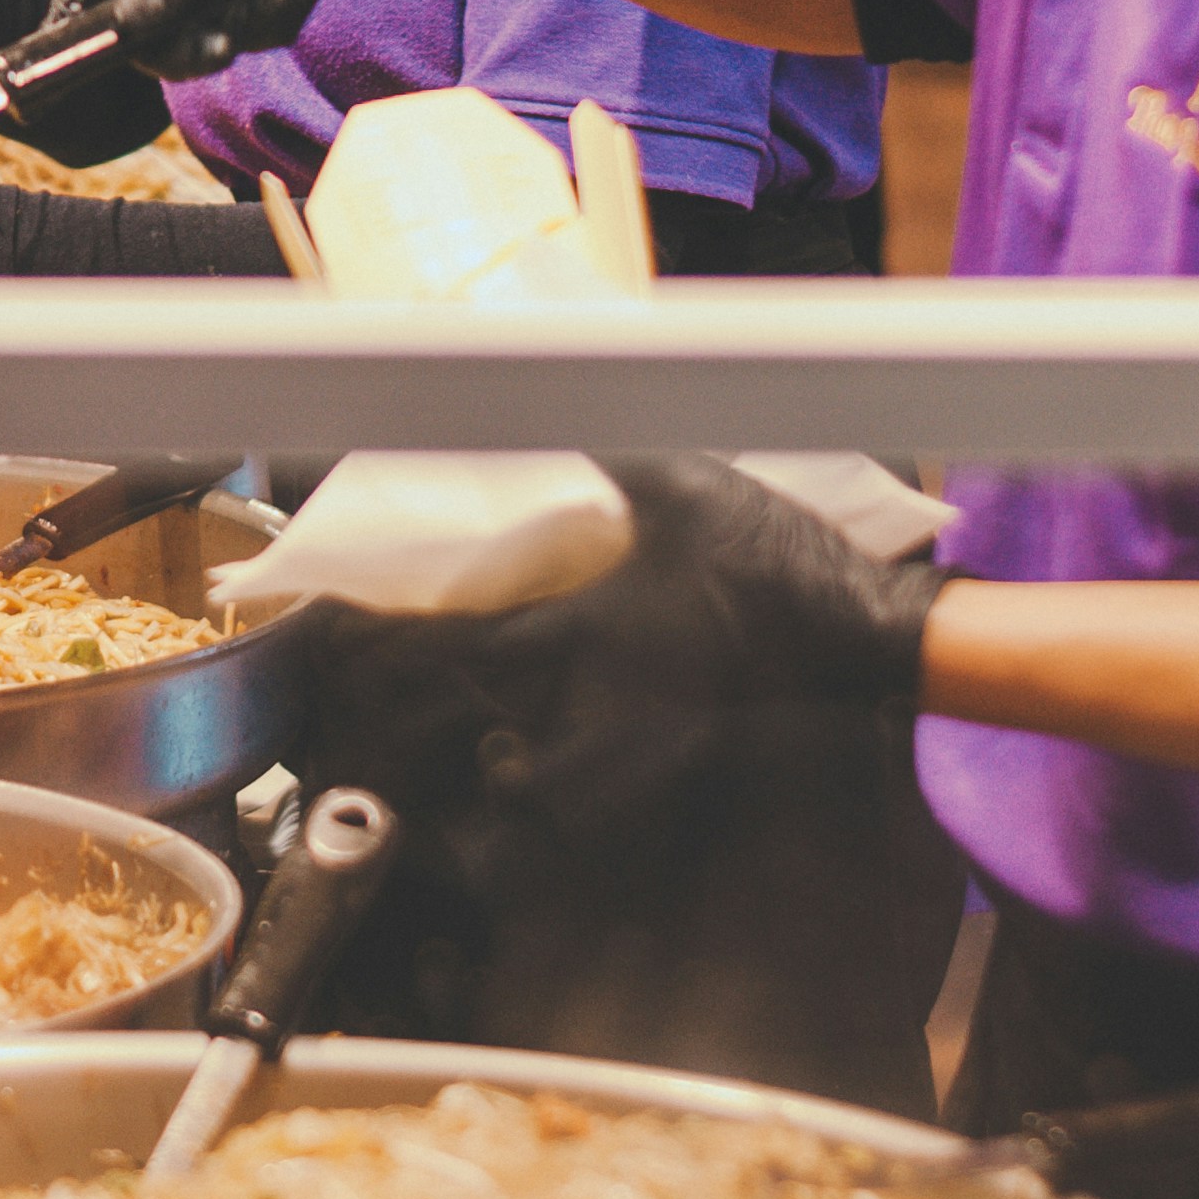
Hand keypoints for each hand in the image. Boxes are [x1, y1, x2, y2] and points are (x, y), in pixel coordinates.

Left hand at [389, 456, 941, 849]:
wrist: (861, 638)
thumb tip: (551, 406)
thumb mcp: (682, 484)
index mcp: (582, 624)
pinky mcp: (666, 758)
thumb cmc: (775, 560)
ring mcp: (628, 740)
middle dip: (400, 716)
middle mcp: (590, 696)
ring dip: (465, 761)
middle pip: (468, 721)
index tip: (336, 638)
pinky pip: (579, 792)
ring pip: (516, 776)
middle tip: (354, 699)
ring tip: (427, 743)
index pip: (455, 644)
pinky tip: (526, 771)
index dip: (384, 648)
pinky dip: (538, 789)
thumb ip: (605, 454)